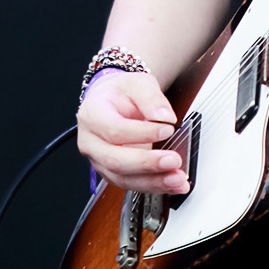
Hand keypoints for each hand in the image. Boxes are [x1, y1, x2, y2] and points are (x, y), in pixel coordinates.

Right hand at [77, 70, 189, 194]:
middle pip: (115, 160)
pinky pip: (130, 184)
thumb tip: (165, 117)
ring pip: (122, 178)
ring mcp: (99, 160)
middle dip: (147, 164)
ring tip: (177, 179)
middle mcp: (91, 142)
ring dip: (152, 182)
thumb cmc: (121, 92)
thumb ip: (151, 98)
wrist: (111, 100)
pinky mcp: (111, 172)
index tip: (167, 129)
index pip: (114, 130)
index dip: (142, 133)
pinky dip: (152, 186)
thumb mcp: (138, 83)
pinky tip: (172, 183)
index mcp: (92, 115)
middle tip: (173, 160)